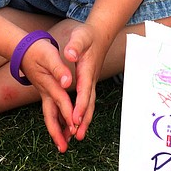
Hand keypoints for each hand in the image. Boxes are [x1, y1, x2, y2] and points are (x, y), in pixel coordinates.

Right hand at [19, 37, 76, 151]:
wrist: (22, 47)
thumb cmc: (37, 49)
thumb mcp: (49, 55)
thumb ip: (58, 69)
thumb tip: (67, 81)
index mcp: (49, 84)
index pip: (61, 101)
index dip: (69, 114)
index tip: (75, 127)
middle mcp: (46, 92)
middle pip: (51, 116)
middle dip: (57, 133)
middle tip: (63, 148)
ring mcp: (44, 93)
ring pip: (51, 115)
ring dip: (57, 130)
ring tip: (63, 144)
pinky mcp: (45, 91)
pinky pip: (51, 110)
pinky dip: (57, 119)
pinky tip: (63, 126)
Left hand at [55, 19, 109, 141]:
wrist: (101, 34)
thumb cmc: (88, 35)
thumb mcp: (80, 37)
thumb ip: (75, 45)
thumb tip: (69, 53)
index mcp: (87, 70)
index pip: (84, 91)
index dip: (80, 106)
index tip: (75, 119)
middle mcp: (91, 79)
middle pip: (89, 103)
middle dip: (84, 120)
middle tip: (77, 136)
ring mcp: (91, 82)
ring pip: (89, 104)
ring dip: (84, 120)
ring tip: (77, 137)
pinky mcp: (89, 83)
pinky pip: (86, 101)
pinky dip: (82, 113)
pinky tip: (76, 123)